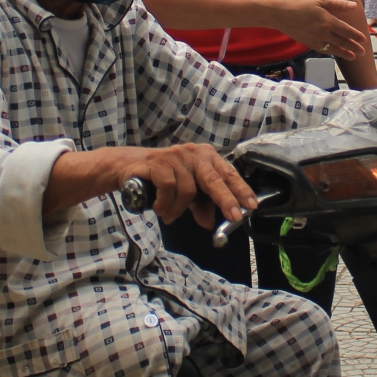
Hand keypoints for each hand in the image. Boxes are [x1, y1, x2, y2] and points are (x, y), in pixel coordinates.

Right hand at [60, 143, 257, 228]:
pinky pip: (169, 188)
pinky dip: (165, 203)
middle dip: (225, 200)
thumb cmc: (159, 178)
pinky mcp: (158, 161)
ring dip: (179, 209)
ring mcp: (176, 155)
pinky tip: (159, 207)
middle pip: (215, 179)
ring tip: (169, 215)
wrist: (125, 167)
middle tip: (233, 217)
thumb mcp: (184, 193)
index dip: (241, 190)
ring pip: (188, 190)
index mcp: (205, 157)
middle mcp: (193, 153)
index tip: (251, 206)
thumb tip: (210, 223)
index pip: (228, 174)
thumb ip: (199, 206)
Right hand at [264, 0, 371, 60]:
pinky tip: (333, 52)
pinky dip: (330, 52)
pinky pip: (322, 49)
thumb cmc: (298, 2)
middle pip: (342, 42)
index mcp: (328, 21)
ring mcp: (314, 39)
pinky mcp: (307, 42)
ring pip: (333, 48)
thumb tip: (353, 6)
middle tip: (363, 52)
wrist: (277, 13)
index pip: (346, 31)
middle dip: (353, 47)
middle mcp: (323, 33)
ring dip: (344, 53)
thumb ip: (337, 4)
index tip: (364, 40)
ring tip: (352, 57)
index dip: (356, 36)